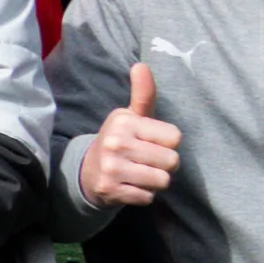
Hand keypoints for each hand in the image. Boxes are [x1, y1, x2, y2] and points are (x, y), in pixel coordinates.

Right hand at [73, 58, 178, 214]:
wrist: (88, 172)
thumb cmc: (120, 141)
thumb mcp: (130, 117)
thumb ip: (143, 94)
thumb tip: (141, 65)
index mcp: (125, 122)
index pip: (175, 137)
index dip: (168, 143)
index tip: (152, 142)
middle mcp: (117, 142)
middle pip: (172, 161)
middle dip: (164, 165)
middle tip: (147, 161)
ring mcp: (112, 168)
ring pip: (162, 180)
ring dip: (155, 181)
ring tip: (140, 174)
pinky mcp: (111, 190)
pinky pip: (148, 197)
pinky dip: (143, 194)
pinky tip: (130, 186)